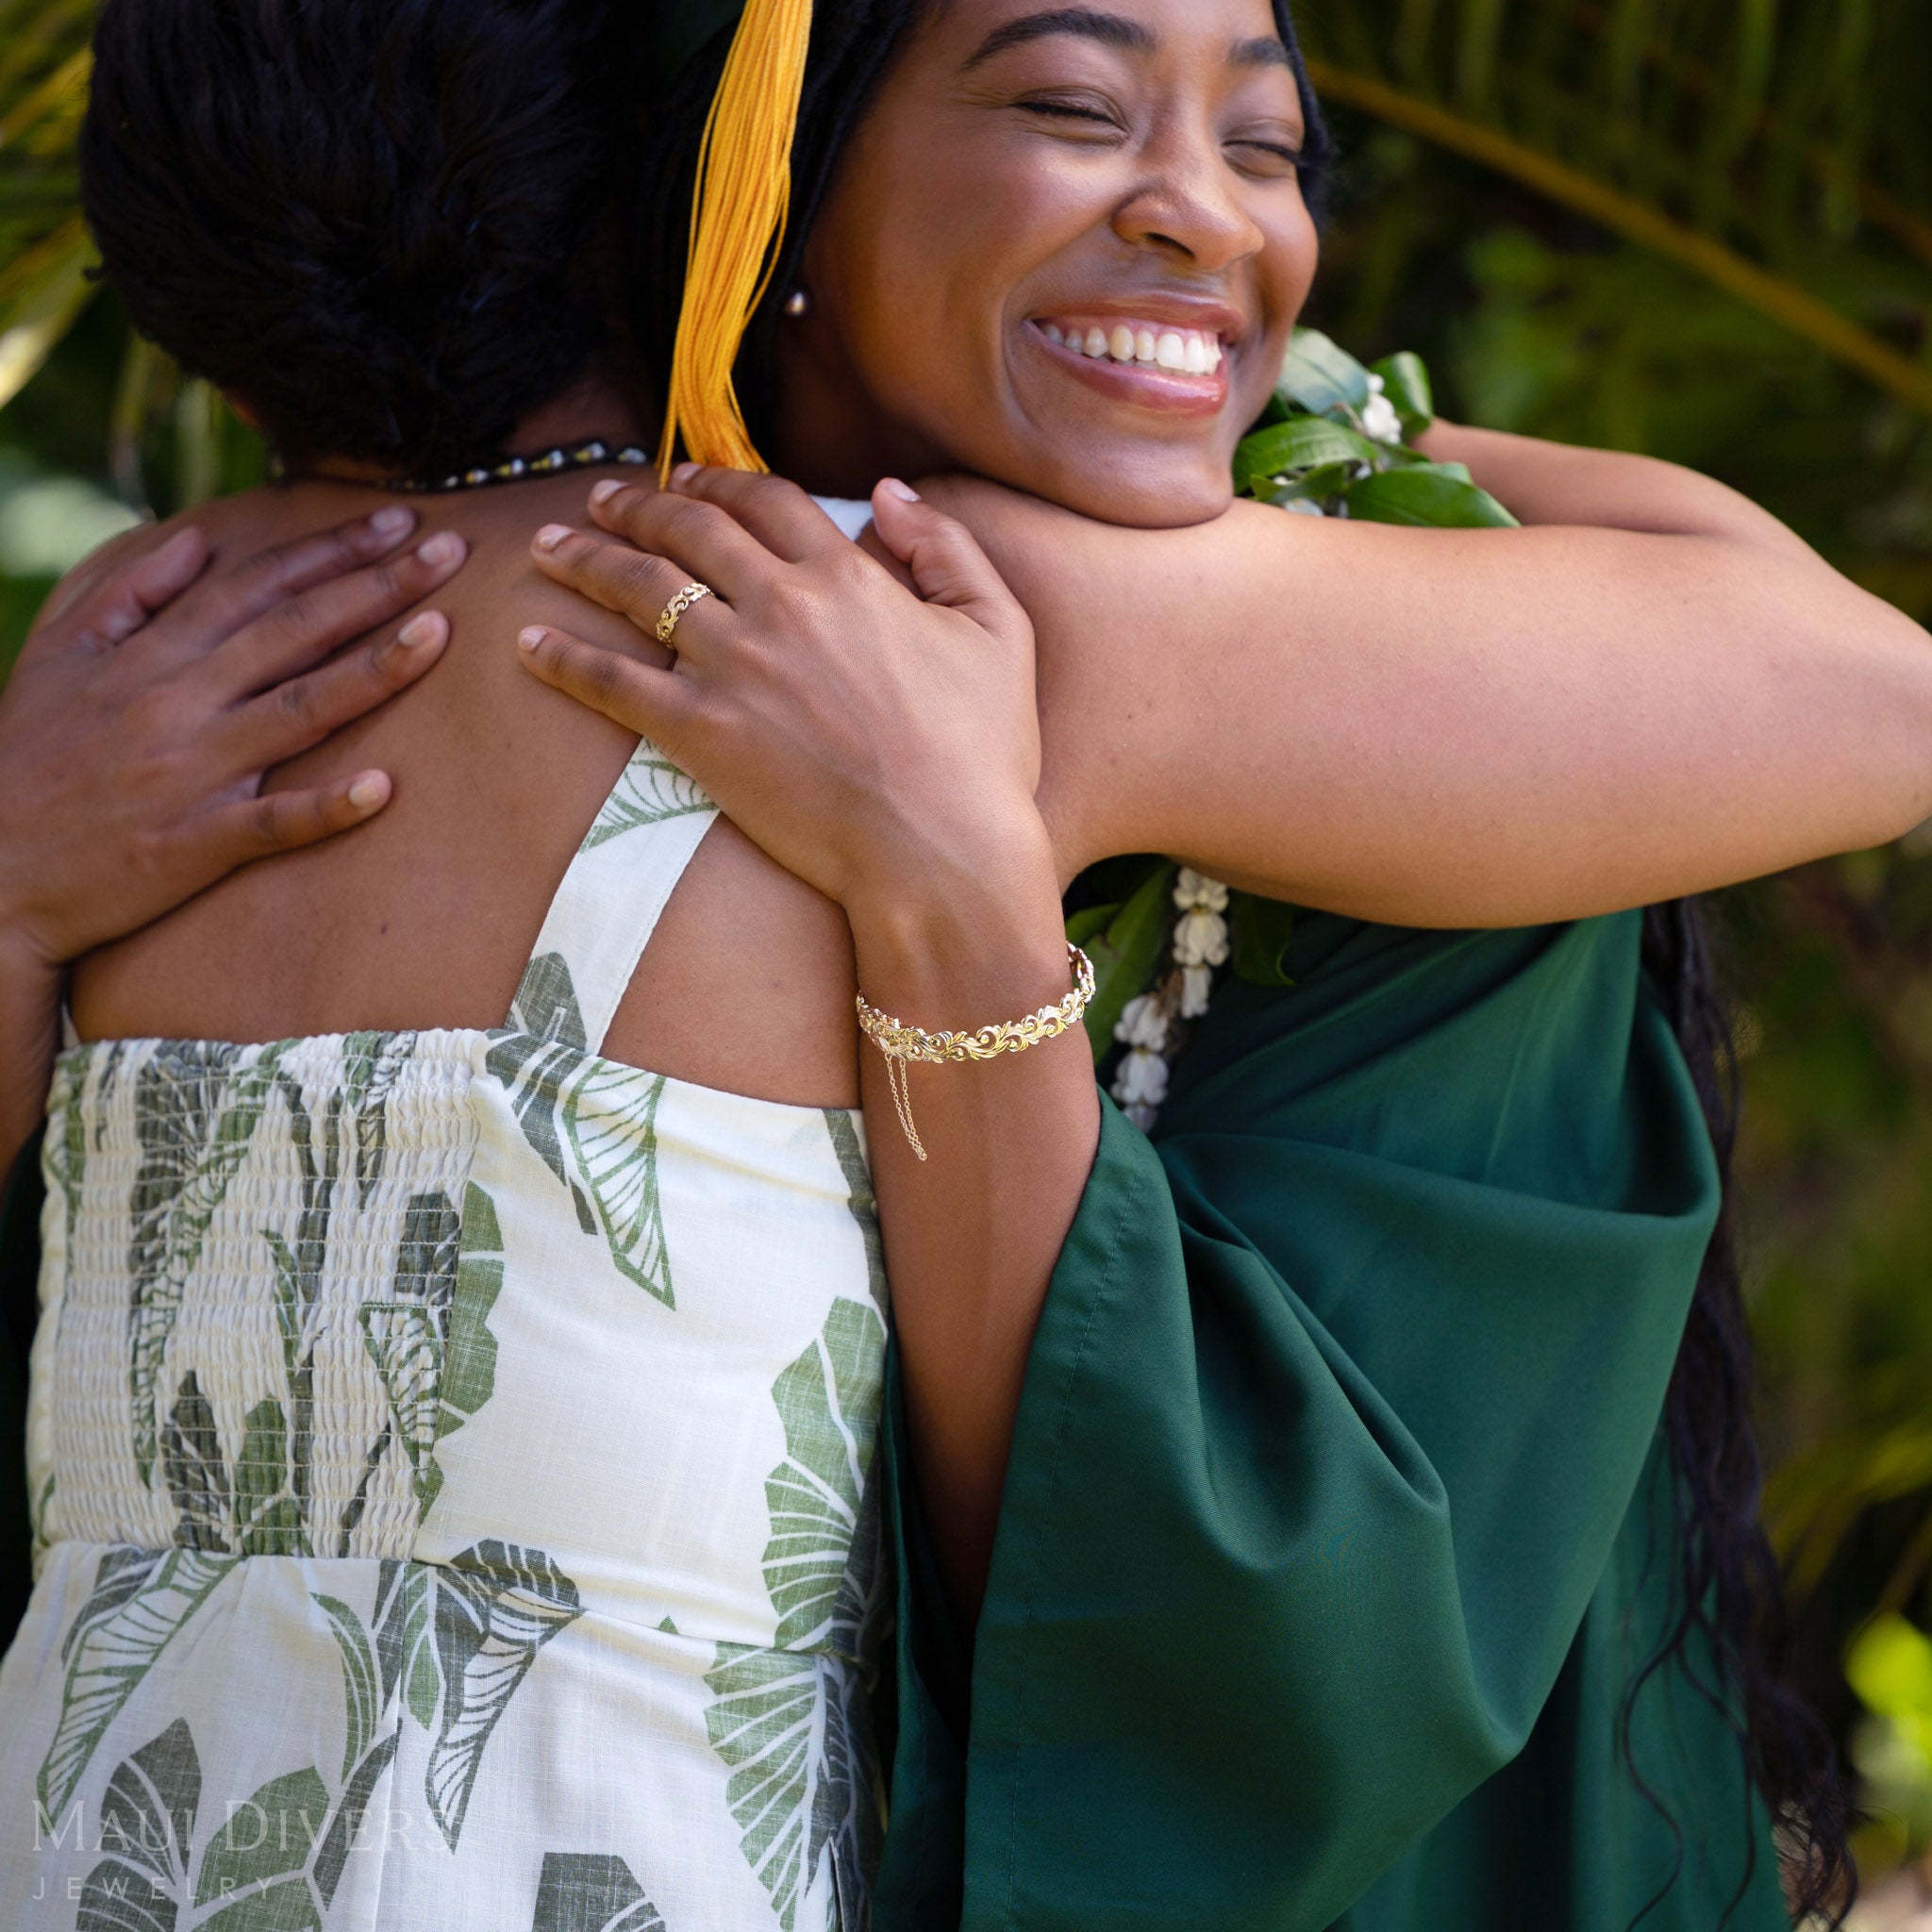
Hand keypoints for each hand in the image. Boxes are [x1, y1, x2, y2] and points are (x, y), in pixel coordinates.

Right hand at [0, 508, 465, 971]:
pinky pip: (270, 824)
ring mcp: (188, 773)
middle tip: (453, 551)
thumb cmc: (27, 756)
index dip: (331, 550)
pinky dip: (324, 806)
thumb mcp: (58, 655)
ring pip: (297, 711)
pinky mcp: (192, 844)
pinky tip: (383, 788)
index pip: (257, 587)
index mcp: (150, 655)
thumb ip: (129, 591)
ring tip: (441, 635)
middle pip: (293, 632)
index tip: (398, 520)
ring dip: (372, 672)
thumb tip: (199, 535)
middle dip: (376, 586)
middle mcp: (176, 702)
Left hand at [518, 468, 1045, 920]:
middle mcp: (780, 606)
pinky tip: (530, 643)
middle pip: (688, 530)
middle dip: (636, 505)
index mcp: (847, 577)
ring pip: (639, 589)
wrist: (941, 850)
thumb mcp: (999, 632)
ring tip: (549, 546)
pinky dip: (564, 658)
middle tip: (602, 500)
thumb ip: (948, 548)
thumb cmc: (983, 753)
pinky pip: (613, 683)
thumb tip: (891, 493)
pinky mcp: (699, 732)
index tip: (686, 479)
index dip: (718, 480)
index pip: (766, 501)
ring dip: (586, 558)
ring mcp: (733, 667)